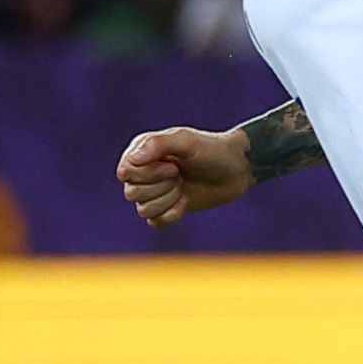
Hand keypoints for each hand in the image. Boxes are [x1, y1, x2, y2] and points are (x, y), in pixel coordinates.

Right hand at [118, 126, 252, 225]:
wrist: (237, 170)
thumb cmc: (212, 150)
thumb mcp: (187, 141)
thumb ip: (159, 144)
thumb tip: (133, 160)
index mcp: (141, 152)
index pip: (125, 172)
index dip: (149, 174)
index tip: (173, 165)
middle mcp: (143, 172)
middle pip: (131, 193)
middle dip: (161, 187)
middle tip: (180, 175)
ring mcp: (154, 192)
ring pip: (143, 210)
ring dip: (168, 200)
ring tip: (184, 186)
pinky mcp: (166, 208)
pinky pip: (155, 222)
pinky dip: (172, 214)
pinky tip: (186, 201)